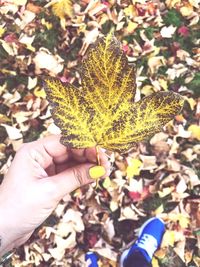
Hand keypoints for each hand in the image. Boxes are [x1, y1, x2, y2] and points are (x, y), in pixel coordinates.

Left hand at [0, 135, 109, 255]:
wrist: (3, 230)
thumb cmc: (19, 208)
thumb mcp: (50, 191)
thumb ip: (76, 177)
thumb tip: (99, 169)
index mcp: (34, 151)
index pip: (65, 142)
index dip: (85, 146)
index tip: (101, 154)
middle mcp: (39, 156)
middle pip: (69, 150)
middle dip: (88, 157)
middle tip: (106, 165)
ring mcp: (44, 168)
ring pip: (70, 162)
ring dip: (86, 167)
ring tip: (103, 171)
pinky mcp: (48, 180)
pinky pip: (68, 173)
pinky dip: (80, 175)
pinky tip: (92, 177)